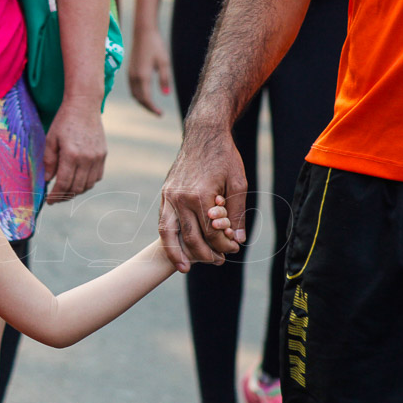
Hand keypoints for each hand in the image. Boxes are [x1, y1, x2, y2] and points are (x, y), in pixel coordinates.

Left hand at [43, 100, 106, 203]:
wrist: (84, 105)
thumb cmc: (63, 121)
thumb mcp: (50, 140)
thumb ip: (49, 161)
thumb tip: (48, 180)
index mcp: (71, 155)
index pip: (63, 184)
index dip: (56, 196)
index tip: (49, 201)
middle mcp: (87, 158)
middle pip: (76, 188)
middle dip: (65, 196)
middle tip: (56, 198)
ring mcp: (97, 157)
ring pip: (88, 185)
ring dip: (76, 191)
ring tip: (65, 191)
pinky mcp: (103, 155)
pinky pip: (96, 177)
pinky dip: (87, 183)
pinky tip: (78, 180)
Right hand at [128, 27, 172, 115]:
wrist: (143, 33)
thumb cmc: (156, 46)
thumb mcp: (164, 62)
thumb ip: (165, 79)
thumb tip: (166, 95)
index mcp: (142, 76)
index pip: (146, 99)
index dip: (153, 108)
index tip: (161, 114)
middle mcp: (134, 77)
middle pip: (139, 99)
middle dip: (148, 107)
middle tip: (158, 113)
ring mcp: (130, 74)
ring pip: (134, 95)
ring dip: (142, 102)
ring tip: (152, 106)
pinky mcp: (129, 71)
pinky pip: (132, 88)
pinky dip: (138, 95)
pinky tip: (145, 95)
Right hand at [159, 128, 245, 271]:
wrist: (203, 134)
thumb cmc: (224, 157)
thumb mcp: (238, 183)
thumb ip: (237, 213)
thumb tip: (239, 239)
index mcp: (201, 195)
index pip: (211, 232)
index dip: (224, 245)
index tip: (234, 249)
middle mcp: (181, 198)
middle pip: (191, 237)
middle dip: (205, 254)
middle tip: (217, 262)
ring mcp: (169, 196)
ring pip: (168, 233)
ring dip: (176, 253)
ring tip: (183, 268)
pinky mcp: (165, 194)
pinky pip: (163, 221)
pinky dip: (168, 237)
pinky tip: (174, 247)